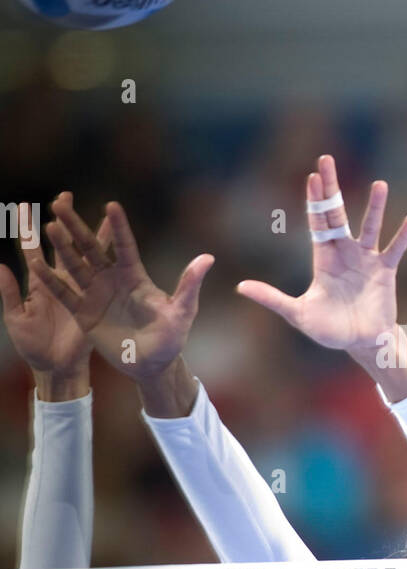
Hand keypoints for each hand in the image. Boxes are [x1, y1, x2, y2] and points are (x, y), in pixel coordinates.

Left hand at [0, 202, 94, 391]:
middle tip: (64, 196)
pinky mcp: (97, 300)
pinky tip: (116, 241)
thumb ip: (8, 293)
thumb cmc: (35, 347)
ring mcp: (81, 289)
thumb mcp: (17, 320)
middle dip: (63, 220)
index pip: (32, 250)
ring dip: (91, 233)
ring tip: (97, 211)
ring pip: (87, 254)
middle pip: (63, 244)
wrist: (58, 368)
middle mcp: (62, 281)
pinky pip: (104, 276)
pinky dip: (111, 258)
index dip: (28, 229)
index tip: (25, 206)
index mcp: (40, 284)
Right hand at [29, 193, 213, 380]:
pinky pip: (65, 294)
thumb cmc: (171, 337)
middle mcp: (113, 279)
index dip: (118, 227)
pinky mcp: (84, 312)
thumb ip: (189, 285)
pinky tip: (36, 264)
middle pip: (92, 248)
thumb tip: (208, 258)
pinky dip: (51, 280)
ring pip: (75, 266)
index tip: (111, 205)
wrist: (151, 365)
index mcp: (135, 276)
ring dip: (62, 247)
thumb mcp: (182, 311)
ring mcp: (97, 294)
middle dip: (77, 226)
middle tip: (61, 203)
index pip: (124, 245)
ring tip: (48, 226)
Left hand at [236, 154, 406, 355]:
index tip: (312, 177)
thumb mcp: (297, 313)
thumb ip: (272, 298)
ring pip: (370, 227)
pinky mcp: (385, 271)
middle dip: (332, 189)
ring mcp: (366, 260)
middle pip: (337, 214)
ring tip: (379, 184)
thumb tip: (240, 287)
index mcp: (323, 259)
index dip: (314, 201)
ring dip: (375, 207)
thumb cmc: (329, 329)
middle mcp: (345, 253)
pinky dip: (404, 235)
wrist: (360, 343)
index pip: (317, 223)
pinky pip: (395, 249)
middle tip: (326, 160)